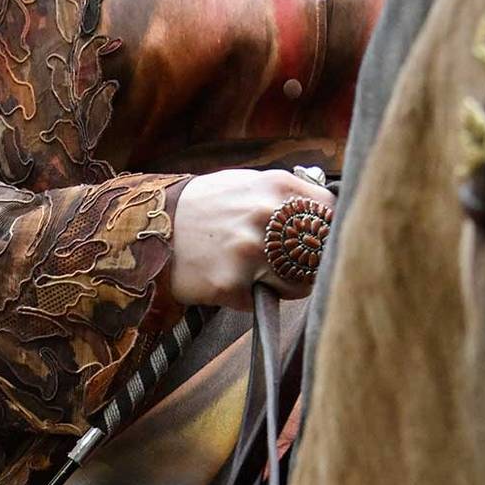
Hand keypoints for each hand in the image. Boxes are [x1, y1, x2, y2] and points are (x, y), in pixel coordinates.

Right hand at [170, 168, 334, 310]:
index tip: (319, 241)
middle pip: (318, 254)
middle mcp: (267, 218)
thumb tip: (324, 215)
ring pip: (297, 284)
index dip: (328, 231)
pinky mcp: (231, 284)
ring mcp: (249, 253)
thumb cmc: (205, 206)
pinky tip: (235, 283)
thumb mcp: (249, 183)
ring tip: (264, 277)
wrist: (153, 227)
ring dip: (287, 286)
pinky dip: (254, 297)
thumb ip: (286, 196)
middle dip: (311, 265)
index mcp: (277, 188)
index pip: (331, 214)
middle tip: (295, 267)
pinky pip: (261, 300)